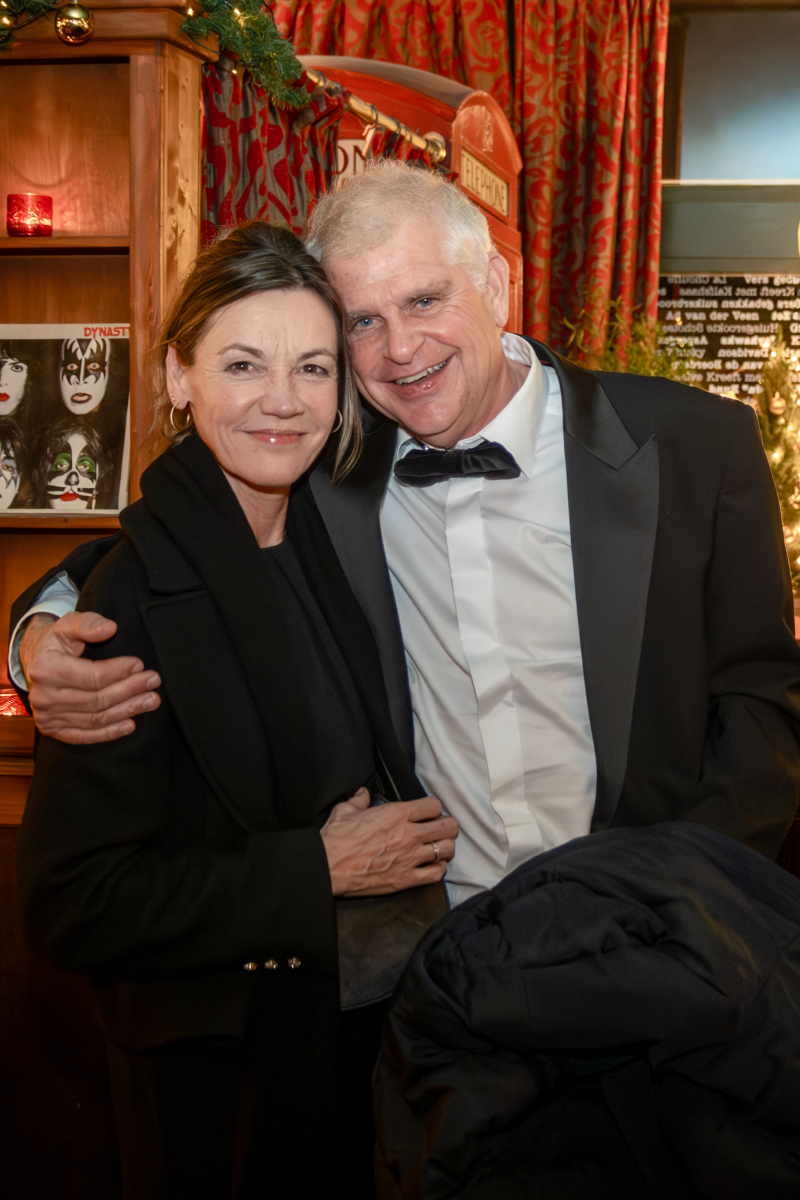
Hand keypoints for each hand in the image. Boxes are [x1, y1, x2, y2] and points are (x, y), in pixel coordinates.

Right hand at [19, 611, 161, 744]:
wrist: (34, 661)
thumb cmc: (55, 642)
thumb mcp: (67, 624)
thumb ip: (88, 623)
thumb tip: (110, 628)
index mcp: (47, 669)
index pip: (92, 676)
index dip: (119, 672)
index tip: (140, 665)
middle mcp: (44, 696)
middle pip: (96, 700)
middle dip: (130, 691)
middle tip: (153, 682)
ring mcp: (47, 716)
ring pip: (95, 719)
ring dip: (126, 711)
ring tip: (150, 701)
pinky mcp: (52, 729)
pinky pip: (84, 736)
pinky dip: (109, 733)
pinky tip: (130, 724)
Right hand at [320, 788, 457, 896]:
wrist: (328, 867)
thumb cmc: (336, 838)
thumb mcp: (346, 809)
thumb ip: (359, 799)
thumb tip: (362, 794)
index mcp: (397, 813)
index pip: (435, 805)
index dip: (433, 809)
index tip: (428, 813)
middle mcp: (410, 834)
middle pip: (449, 827)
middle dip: (447, 827)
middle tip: (439, 830)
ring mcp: (411, 858)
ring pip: (447, 850)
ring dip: (444, 848)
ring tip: (437, 848)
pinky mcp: (407, 879)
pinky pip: (437, 874)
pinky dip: (437, 869)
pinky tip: (431, 866)